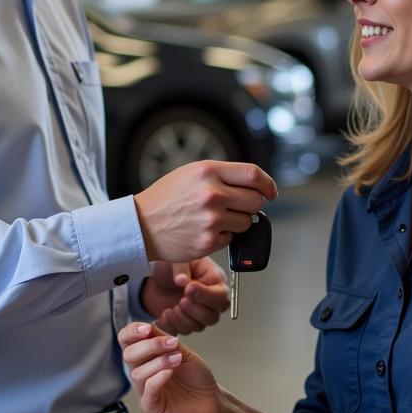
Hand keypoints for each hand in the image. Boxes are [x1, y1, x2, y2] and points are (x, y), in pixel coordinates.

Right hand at [118, 321, 220, 412]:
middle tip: (172, 343)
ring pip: (137, 373)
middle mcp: (141, 371)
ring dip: (159, 362)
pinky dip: (157, 379)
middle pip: (128, 354)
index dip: (132, 331)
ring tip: (178, 358)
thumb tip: (147, 326)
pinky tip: (170, 372)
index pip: (126, 340)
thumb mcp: (182, 351)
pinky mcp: (150, 406)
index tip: (147, 328)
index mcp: (145, 355)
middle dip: (149, 345)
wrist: (211, 399)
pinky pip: (147, 392)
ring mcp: (144, 390)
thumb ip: (164, 340)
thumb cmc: (195, 375)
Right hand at [133, 160, 276, 261]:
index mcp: (208, 171)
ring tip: (215, 219)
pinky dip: (223, 236)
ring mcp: (211, 219)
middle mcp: (212, 194)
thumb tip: (254, 186)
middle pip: (256, 200)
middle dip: (251, 205)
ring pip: (246, 222)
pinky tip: (204, 230)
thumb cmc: (166, 198)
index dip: (267, 184)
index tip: (270, 192)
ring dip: (237, 222)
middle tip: (237, 207)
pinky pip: (232, 238)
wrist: (141, 225)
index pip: (253, 174)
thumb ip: (222, 176)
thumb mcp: (191, 174)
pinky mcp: (208, 241)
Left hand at [140, 257, 228, 334]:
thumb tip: (182, 280)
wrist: (154, 281)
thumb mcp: (177, 259)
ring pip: (198, 327)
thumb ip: (181, 268)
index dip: (205, 295)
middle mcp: (209, 300)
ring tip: (172, 306)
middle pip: (213, 317)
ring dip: (182, 318)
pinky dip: (172, 325)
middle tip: (182, 299)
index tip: (188, 288)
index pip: (220, 296)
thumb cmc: (171, 267)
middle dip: (194, 310)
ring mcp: (198, 315)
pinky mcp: (185, 324)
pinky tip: (165, 313)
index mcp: (214, 281)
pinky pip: (182, 332)